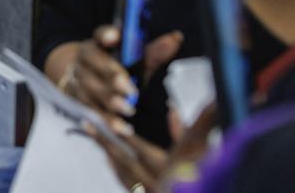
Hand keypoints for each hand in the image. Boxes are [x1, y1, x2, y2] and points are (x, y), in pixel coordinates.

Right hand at [60, 26, 183, 132]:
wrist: (81, 78)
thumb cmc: (113, 67)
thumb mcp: (130, 59)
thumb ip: (152, 51)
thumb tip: (176, 38)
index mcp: (97, 43)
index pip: (100, 34)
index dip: (106, 35)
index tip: (116, 36)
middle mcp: (83, 59)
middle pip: (95, 65)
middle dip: (112, 77)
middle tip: (131, 90)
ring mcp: (76, 80)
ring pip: (91, 90)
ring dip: (109, 102)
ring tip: (129, 111)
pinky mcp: (76, 100)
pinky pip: (90, 111)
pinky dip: (106, 121)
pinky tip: (122, 129)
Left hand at [89, 103, 216, 192]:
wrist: (205, 189)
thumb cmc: (206, 173)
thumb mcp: (202, 151)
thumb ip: (186, 131)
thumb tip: (171, 109)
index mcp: (171, 169)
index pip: (142, 150)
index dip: (126, 137)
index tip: (110, 123)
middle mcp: (159, 183)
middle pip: (125, 161)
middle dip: (105, 141)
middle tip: (87, 123)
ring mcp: (152, 191)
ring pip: (124, 174)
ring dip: (108, 154)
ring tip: (95, 135)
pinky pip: (129, 185)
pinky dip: (119, 172)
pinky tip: (112, 161)